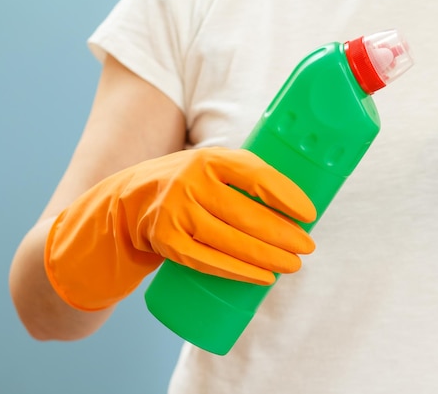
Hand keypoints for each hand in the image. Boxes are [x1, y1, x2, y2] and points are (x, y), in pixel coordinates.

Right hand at [44, 147, 315, 310]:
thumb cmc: (187, 186)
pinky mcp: (167, 241)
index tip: (310, 213)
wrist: (127, 202)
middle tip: (308, 247)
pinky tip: (263, 277)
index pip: (256, 174)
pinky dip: (239, 272)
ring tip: (294, 265)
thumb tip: (296, 203)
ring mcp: (175, 212)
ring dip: (268, 257)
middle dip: (284, 234)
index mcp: (209, 159)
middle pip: (247, 214)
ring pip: (230, 241)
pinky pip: (209, 261)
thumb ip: (243, 177)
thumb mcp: (209, 168)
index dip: (287, 195)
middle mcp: (190, 182)